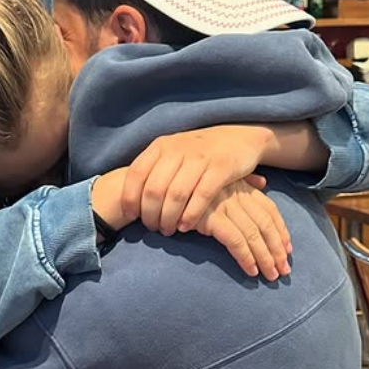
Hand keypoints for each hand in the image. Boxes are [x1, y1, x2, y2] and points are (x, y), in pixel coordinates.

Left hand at [122, 125, 272, 233]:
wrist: (238, 138)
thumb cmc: (199, 153)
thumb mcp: (172, 153)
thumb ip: (154, 171)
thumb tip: (131, 200)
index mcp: (161, 146)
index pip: (136, 174)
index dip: (130, 198)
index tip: (131, 216)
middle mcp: (178, 149)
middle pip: (155, 189)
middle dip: (150, 214)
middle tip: (153, 228)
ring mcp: (200, 157)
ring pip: (176, 195)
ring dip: (169, 218)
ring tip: (168, 230)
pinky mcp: (221, 167)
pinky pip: (201, 196)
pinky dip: (191, 215)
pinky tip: (185, 227)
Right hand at [194, 180, 291, 280]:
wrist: (154, 189)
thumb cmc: (185, 188)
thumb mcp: (217, 182)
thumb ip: (241, 182)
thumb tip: (263, 182)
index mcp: (239, 186)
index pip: (269, 209)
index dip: (281, 230)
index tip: (287, 250)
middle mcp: (235, 194)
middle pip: (265, 224)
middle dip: (277, 249)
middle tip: (283, 271)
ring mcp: (223, 205)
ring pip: (253, 234)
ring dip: (265, 258)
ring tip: (271, 276)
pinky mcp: (210, 217)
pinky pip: (235, 240)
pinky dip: (246, 257)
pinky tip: (251, 271)